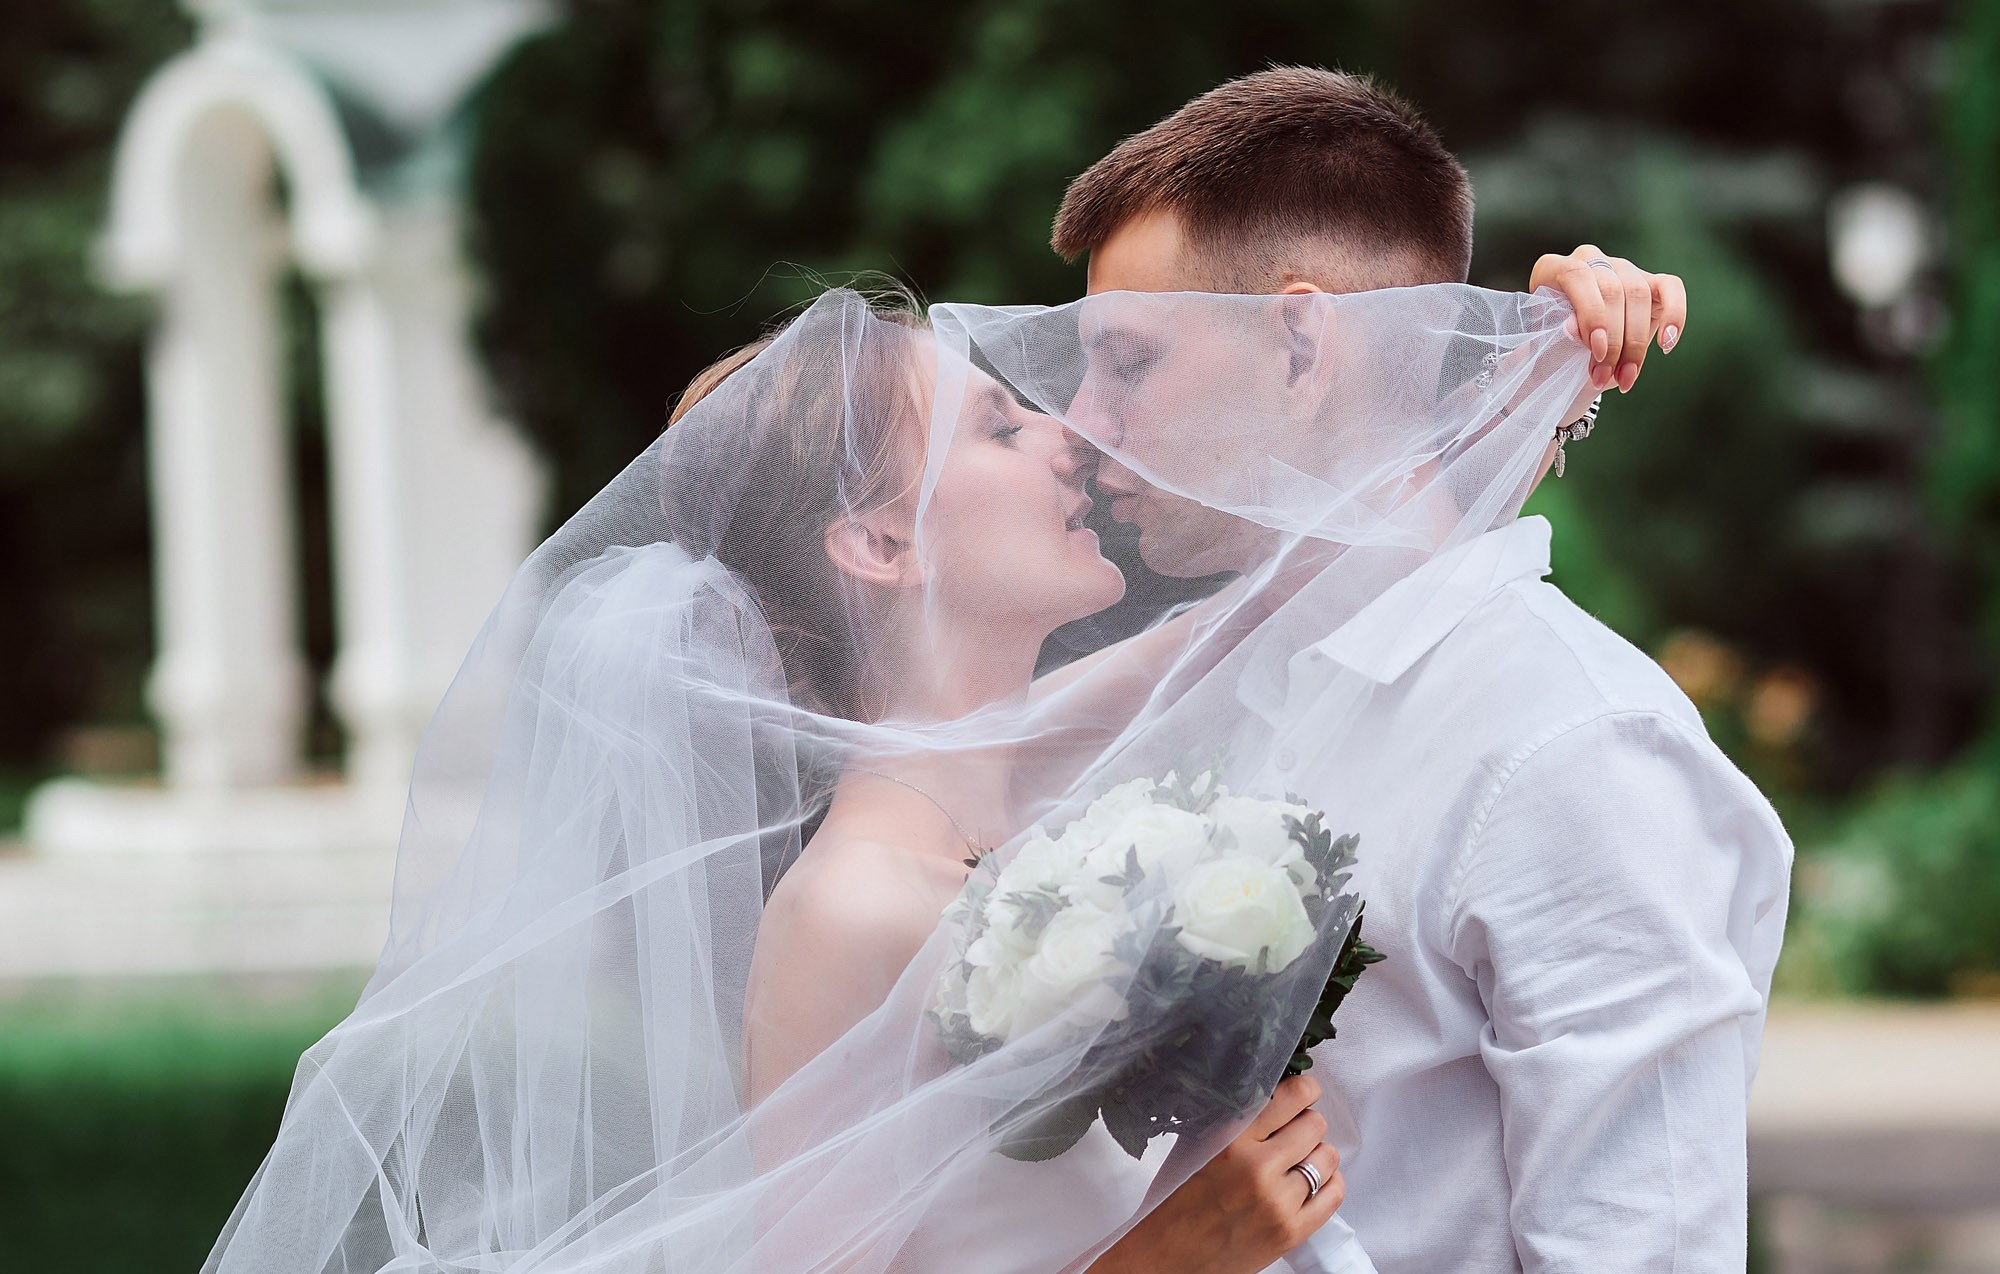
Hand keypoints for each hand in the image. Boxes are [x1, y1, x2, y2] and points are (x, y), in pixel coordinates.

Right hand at [1089, 1074, 1345, 1273]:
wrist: (1166, 1258)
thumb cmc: (1174, 1201)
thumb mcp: (1194, 1146)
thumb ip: (1232, 1119)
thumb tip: (1273, 1093)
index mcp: (1230, 1138)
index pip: (1292, 1096)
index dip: (1304, 1091)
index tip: (1304, 1094)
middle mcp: (1257, 1167)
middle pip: (1314, 1125)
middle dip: (1306, 1126)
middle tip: (1292, 1136)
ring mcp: (1277, 1202)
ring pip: (1327, 1157)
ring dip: (1316, 1155)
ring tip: (1298, 1163)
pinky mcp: (1290, 1232)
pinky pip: (1334, 1194)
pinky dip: (1329, 1184)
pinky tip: (1312, 1185)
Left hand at [1529, 245, 1687, 395]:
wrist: (1570, 357)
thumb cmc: (1553, 348)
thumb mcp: (1547, 344)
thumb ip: (1556, 334)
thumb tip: (1571, 328)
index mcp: (1553, 269)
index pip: (1576, 277)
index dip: (1590, 313)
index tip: (1596, 350)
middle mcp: (1589, 260)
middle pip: (1612, 291)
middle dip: (1612, 343)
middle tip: (1602, 377)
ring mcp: (1622, 268)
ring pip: (1639, 295)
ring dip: (1634, 345)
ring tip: (1624, 379)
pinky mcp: (1652, 281)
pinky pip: (1672, 289)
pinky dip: (1674, 316)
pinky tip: (1666, 345)